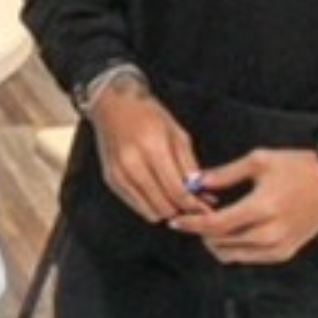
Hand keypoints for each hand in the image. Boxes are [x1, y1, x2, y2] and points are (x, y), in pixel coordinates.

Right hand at [90, 84, 211, 223]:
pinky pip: (136, 206)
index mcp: (153, 148)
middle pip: (164, 206)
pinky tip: (159, 193)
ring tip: (177, 198)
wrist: (113, 106)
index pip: (177, 191)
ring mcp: (119, 174)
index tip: (206, 208)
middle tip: (194, 203)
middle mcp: (132, 164)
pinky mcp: (111, 180)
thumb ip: (189, 166)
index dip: (194, 204)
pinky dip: (151, 205)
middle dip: (182, 209)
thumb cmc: (149, 116)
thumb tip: (202, 194)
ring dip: (167, 209)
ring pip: (150, 212)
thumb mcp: (177, 134)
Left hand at [167, 147, 317, 262]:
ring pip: (230, 255)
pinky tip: (229, 230)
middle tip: (192, 217)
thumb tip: (192, 182)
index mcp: (263, 208)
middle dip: (200, 231)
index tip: (174, 220)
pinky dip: (232, 248)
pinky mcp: (283, 254)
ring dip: (214, 242)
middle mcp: (270, 233)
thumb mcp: (258, 161)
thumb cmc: (296, 167)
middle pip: (219, 243)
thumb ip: (223, 175)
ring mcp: (278, 247)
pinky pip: (246, 258)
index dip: (191, 224)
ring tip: (211, 222)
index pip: (216, 225)